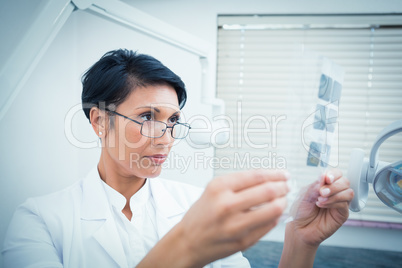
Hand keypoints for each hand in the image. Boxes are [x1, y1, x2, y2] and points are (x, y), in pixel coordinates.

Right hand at [138, 169, 289, 267]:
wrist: (189, 242)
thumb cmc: (201, 215)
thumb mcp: (213, 190)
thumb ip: (239, 183)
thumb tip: (268, 178)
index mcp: (219, 188)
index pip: (256, 176)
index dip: (275, 173)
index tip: (283, 174)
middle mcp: (226, 205)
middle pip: (268, 191)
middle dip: (283, 186)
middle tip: (286, 185)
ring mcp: (236, 225)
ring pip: (273, 209)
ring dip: (283, 201)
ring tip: (283, 198)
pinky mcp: (244, 240)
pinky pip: (269, 225)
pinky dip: (275, 217)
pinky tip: (274, 213)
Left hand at [288, 169, 353, 246]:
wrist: (298, 228)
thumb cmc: (300, 211)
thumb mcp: (304, 195)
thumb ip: (315, 186)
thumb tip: (324, 176)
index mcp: (325, 185)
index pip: (336, 174)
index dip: (333, 174)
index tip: (326, 178)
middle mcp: (334, 192)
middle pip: (345, 181)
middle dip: (334, 185)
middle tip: (321, 191)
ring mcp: (339, 203)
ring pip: (348, 192)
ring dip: (334, 194)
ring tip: (320, 200)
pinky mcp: (342, 214)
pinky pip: (344, 204)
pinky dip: (333, 202)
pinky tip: (322, 205)